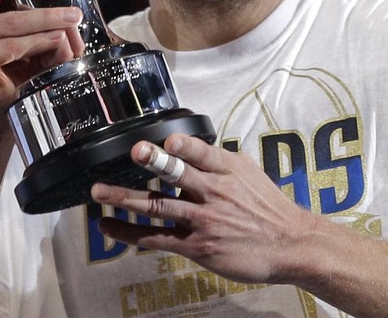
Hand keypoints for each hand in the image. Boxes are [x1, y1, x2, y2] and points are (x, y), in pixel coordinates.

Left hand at [91, 133, 319, 284]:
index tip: (167, 141)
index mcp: (228, 170)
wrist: (289, 244)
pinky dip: (130, 234)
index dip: (185, 147)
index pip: (203, 153)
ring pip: (159, 207)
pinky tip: (109, 227)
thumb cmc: (268, 207)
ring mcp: (204, 221)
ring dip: (125, 199)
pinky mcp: (197, 246)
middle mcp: (214, 193)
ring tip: (98, 192)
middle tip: (135, 152)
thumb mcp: (249, 173)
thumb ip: (218, 160)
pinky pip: (157, 238)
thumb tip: (192, 148)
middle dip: (155, 163)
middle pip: (179, 176)